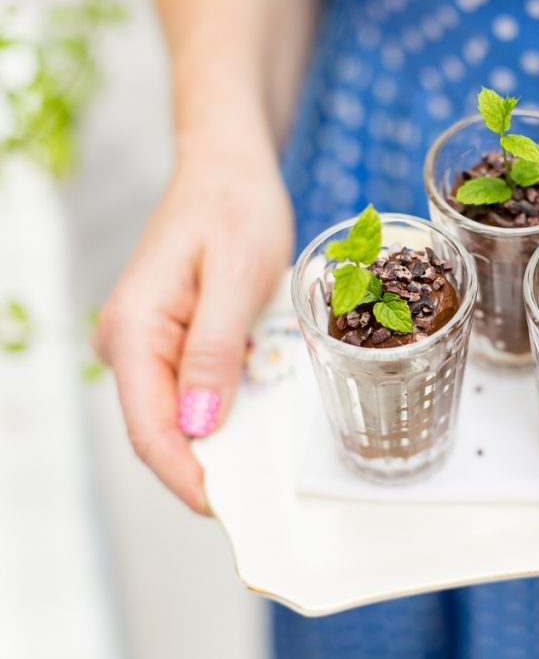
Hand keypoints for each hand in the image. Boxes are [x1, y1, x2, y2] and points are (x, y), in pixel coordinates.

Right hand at [94, 147, 293, 512]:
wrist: (229, 170)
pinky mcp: (172, 340)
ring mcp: (148, 343)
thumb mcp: (234, 276)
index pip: (151, 429)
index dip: (188, 477)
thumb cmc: (234, 208)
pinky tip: (262, 419)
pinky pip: (195, 390)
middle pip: (163, 430)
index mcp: (134, 330)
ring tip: (269, 466)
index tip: (230, 510)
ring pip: (181, 415)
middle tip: (262, 497)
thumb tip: (197, 425)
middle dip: (209, 467)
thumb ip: (212, 350)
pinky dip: (227, 408)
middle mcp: (130, 343)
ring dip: (222, 440)